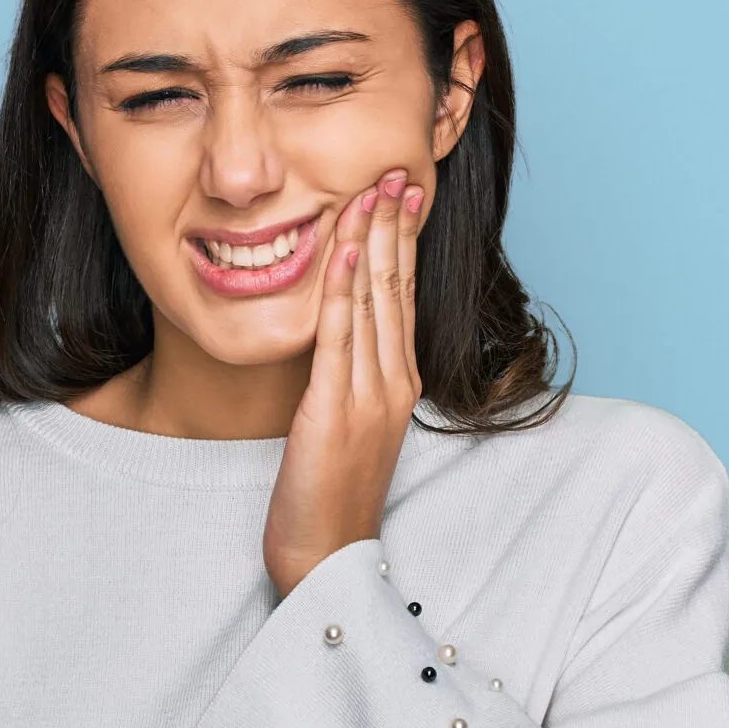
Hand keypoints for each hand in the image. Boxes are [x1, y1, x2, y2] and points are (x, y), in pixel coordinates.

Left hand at [262, 166, 426, 598]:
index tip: (403, 194)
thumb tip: (340, 336)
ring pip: (374, 302)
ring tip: (372, 190)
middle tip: (396, 171)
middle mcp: (393, 383)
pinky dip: (342, 288)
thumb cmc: (330, 496)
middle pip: (397, 288)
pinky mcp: (336, 409)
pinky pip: (341, 337)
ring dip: (372, 241)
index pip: (403, 297)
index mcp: (399, 384)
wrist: (325, 556)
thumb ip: (351, 378)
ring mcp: (370, 396)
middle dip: (395, 226)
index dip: (403, 242)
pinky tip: (341, 250)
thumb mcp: (348, 426)